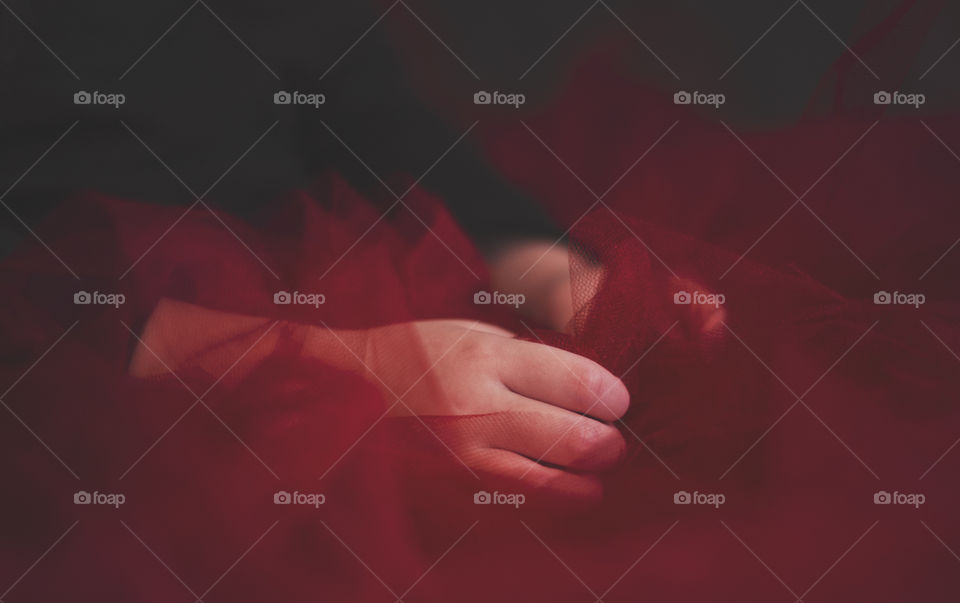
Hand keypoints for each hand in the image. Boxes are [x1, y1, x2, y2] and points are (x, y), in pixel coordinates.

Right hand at [354, 319, 629, 500]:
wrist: (342, 395)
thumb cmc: (415, 358)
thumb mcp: (469, 335)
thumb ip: (527, 358)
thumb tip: (590, 386)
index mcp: (486, 360)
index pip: (580, 383)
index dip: (613, 398)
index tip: (616, 402)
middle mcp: (478, 411)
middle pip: (578, 440)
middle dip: (610, 444)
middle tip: (610, 440)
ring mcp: (463, 461)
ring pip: (557, 486)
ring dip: (587, 482)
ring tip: (589, 472)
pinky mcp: (450, 495)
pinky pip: (520, 510)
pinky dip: (549, 505)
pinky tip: (552, 489)